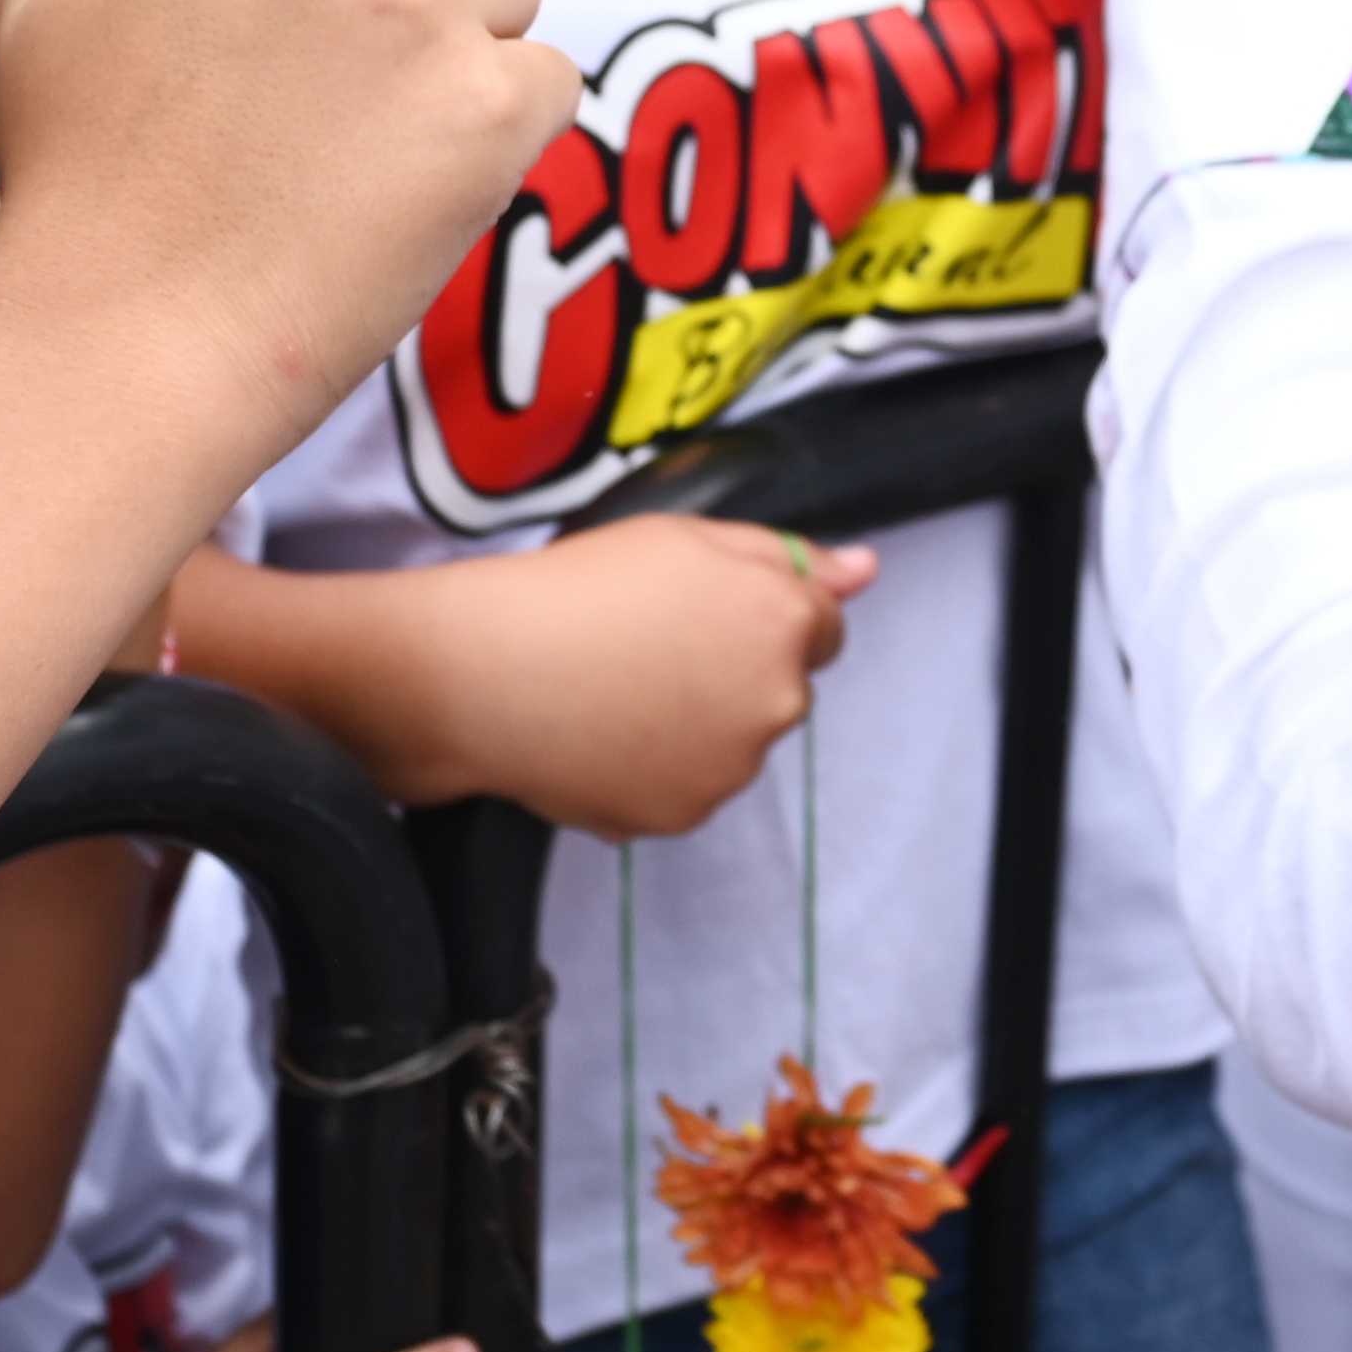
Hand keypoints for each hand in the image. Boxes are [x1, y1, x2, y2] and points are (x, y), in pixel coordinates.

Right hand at [0, 0, 578, 439]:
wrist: (118, 338)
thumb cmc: (78, 163)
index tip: (287, 25)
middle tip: (319, 103)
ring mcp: (414, 7)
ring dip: (455, 58)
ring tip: (360, 147)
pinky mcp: (486, 105)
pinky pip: (544, 81)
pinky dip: (497, 136)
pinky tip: (411, 187)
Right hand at [376, 518, 874, 840]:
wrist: (487, 672)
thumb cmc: (577, 590)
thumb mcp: (685, 536)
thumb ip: (786, 556)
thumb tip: (865, 571)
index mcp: (783, 623)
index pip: (822, 626)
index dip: (762, 613)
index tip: (706, 613)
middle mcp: (774, 703)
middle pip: (779, 688)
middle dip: (735, 671)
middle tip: (650, 647)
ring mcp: (729, 768)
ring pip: (732, 743)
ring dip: (696, 724)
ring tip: (616, 689)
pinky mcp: (681, 814)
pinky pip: (684, 788)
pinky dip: (654, 768)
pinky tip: (602, 733)